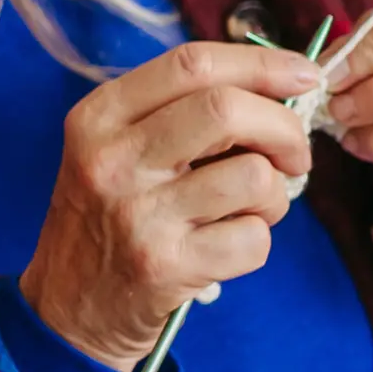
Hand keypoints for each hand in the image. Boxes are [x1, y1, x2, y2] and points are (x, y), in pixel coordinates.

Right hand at [22, 43, 320, 368]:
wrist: (67, 307)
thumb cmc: (108, 217)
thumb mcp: (114, 148)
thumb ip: (179, 112)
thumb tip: (282, 86)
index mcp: (98, 118)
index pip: (191, 63)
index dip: (262, 64)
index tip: (305, 76)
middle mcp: (112, 160)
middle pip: (226, 109)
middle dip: (284, 128)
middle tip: (293, 154)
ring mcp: (138, 215)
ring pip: (254, 176)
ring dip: (275, 194)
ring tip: (249, 208)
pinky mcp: (165, 266)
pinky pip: (254, 239)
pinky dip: (257, 241)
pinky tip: (225, 246)